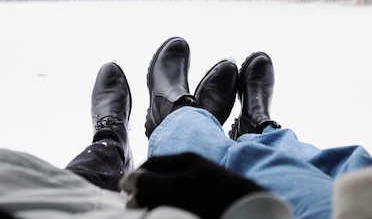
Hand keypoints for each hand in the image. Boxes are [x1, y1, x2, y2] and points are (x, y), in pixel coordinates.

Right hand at [121, 152, 264, 218]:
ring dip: (158, 200)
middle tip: (136, 207)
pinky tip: (171, 213)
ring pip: (172, 190)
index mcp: (185, 159)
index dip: (137, 177)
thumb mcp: (177, 188)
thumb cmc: (210, 195)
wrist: (247, 207)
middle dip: (146, 191)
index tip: (124, 192)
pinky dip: (172, 205)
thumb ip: (152, 183)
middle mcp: (193, 168)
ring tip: (150, 213)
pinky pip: (184, 199)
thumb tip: (129, 180)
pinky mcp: (210, 199)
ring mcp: (202, 183)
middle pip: (161, 177)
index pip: (153, 164)